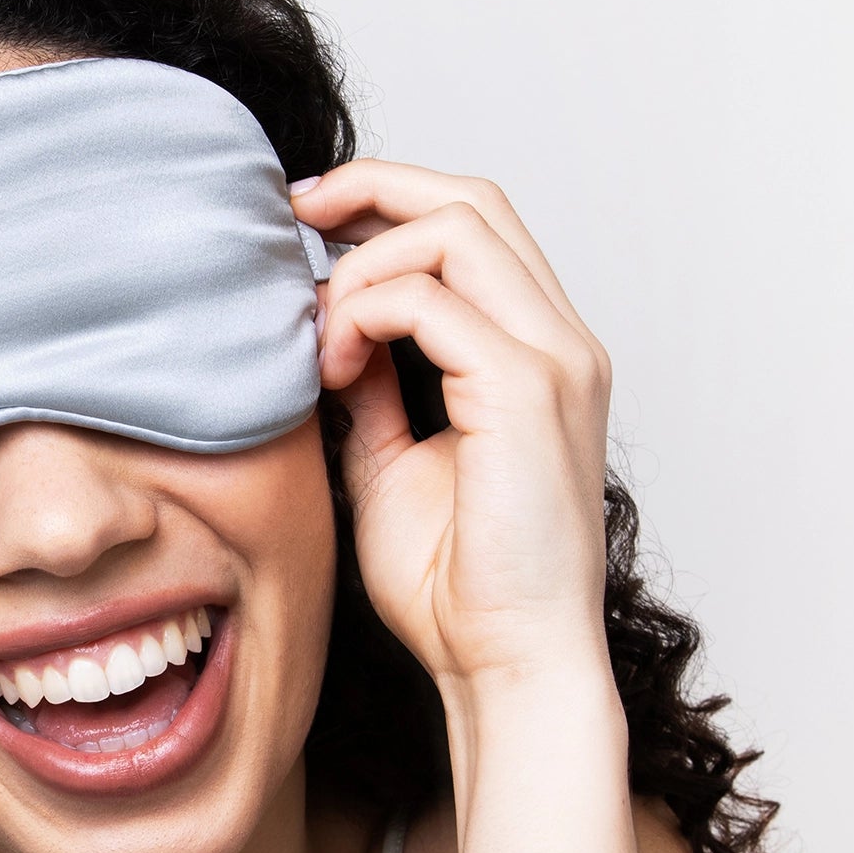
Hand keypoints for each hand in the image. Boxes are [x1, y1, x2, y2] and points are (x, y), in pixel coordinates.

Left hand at [294, 164, 612, 700]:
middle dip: (370, 188)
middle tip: (291, 217)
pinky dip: (362, 315)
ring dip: (359, 267)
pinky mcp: (527, 391)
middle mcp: (562, 342)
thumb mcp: (390, 461)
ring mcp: (555, 361)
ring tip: (316, 341)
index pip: (476, 225)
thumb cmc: (459, 587)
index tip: (307, 223)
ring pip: (452, 230)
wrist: (506, 664)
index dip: (388, 200)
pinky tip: (330, 370)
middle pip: (472, 198)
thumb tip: (323, 327)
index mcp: (541, 351)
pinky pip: (429, 301)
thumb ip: (370, 386)